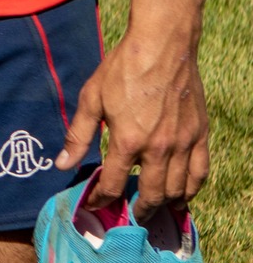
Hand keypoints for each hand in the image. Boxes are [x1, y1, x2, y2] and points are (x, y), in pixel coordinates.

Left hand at [56, 23, 207, 220]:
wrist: (161, 46)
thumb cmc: (122, 69)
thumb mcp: (91, 99)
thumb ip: (78, 135)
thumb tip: (62, 164)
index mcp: (128, 141)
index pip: (115, 184)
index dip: (103, 198)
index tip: (97, 204)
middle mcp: (158, 148)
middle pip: (152, 195)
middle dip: (140, 210)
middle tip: (132, 215)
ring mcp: (183, 143)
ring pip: (179, 189)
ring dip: (166, 204)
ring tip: (155, 208)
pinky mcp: (200, 135)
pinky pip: (200, 173)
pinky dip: (192, 189)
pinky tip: (183, 193)